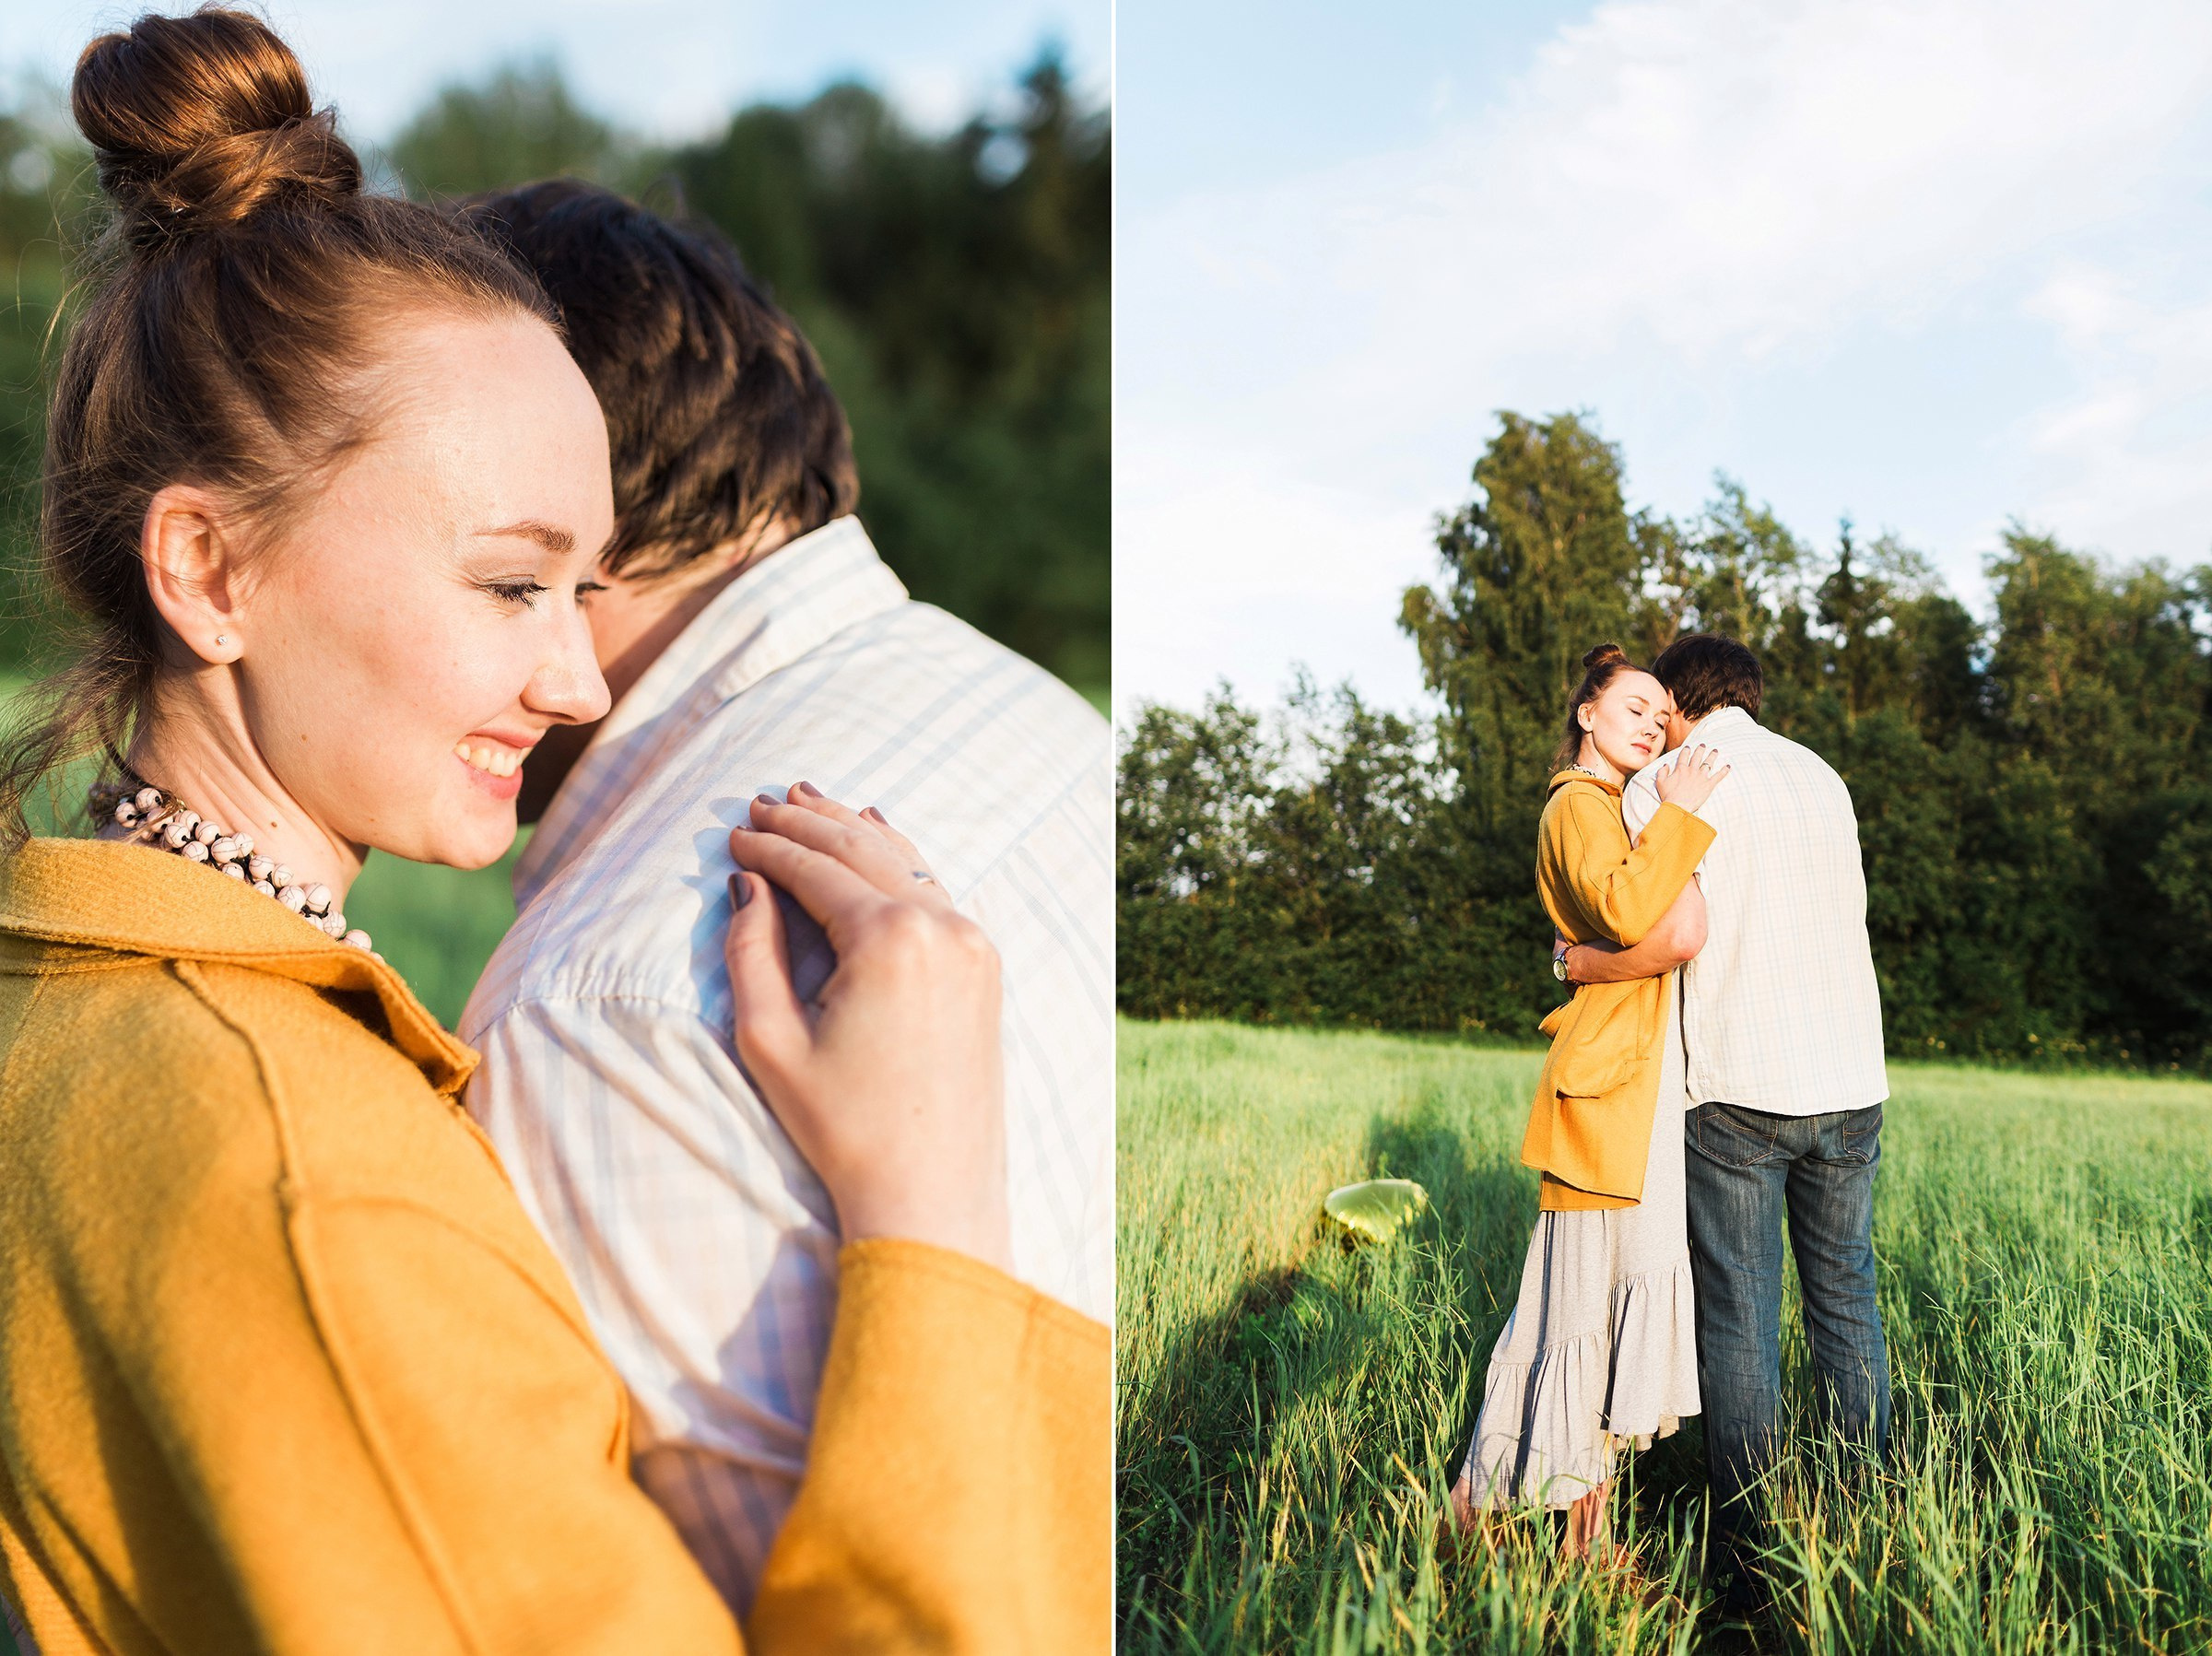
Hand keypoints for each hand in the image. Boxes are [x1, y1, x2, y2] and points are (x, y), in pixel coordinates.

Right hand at [726, 782, 1010, 1272]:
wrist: (932, 1191)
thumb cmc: (843, 1127)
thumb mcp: (771, 1041)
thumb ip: (752, 950)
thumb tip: (749, 883)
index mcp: (889, 941)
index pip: (816, 870)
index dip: (769, 848)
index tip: (731, 833)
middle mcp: (941, 928)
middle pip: (863, 851)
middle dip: (809, 822)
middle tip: (765, 800)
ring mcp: (972, 943)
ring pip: (906, 862)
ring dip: (854, 831)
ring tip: (811, 799)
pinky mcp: (984, 965)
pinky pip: (935, 892)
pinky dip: (899, 860)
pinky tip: (875, 838)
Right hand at [1652, 742, 1729, 812]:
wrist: (1678, 806)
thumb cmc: (1668, 796)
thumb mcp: (1660, 782)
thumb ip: (1662, 772)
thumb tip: (1666, 765)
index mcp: (1681, 769)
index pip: (1684, 756)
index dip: (1686, 750)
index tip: (1688, 747)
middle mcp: (1692, 770)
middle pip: (1697, 757)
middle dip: (1700, 749)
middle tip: (1703, 745)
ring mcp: (1701, 777)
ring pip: (1708, 763)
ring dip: (1712, 756)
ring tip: (1715, 751)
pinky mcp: (1708, 785)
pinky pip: (1718, 776)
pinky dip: (1724, 771)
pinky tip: (1728, 766)